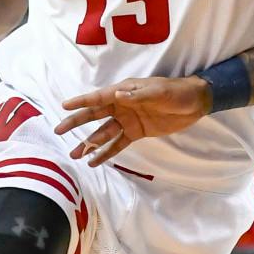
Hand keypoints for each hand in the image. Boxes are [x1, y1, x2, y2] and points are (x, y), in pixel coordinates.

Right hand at [54, 76, 212, 165]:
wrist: (194, 103)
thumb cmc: (176, 92)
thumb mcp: (159, 92)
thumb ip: (138, 95)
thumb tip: (117, 96)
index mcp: (124, 91)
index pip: (98, 97)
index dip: (81, 102)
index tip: (64, 106)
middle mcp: (121, 105)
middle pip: (94, 115)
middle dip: (76, 123)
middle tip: (59, 131)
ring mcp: (127, 120)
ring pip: (103, 133)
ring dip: (89, 143)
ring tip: (75, 155)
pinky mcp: (135, 133)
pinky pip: (117, 144)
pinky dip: (106, 153)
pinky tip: (94, 162)